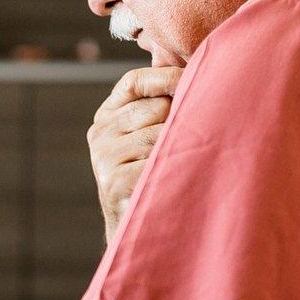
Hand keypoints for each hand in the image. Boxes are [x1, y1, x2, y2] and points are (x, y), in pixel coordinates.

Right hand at [89, 66, 181, 237]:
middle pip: (153, 107)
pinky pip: (160, 160)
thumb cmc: (154, 176)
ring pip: (161, 133)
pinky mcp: (115, 181)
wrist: (138, 229)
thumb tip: (200, 71)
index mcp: (106, 118)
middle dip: (179, 119)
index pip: (134, 81)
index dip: (166, 77)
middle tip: (192, 139)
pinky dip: (176, 167)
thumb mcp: (149, 138)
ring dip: (180, 147)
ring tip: (185, 163)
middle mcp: (99, 134)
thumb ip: (159, 107)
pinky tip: (177, 178)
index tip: (196, 78)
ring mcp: (104, 158)